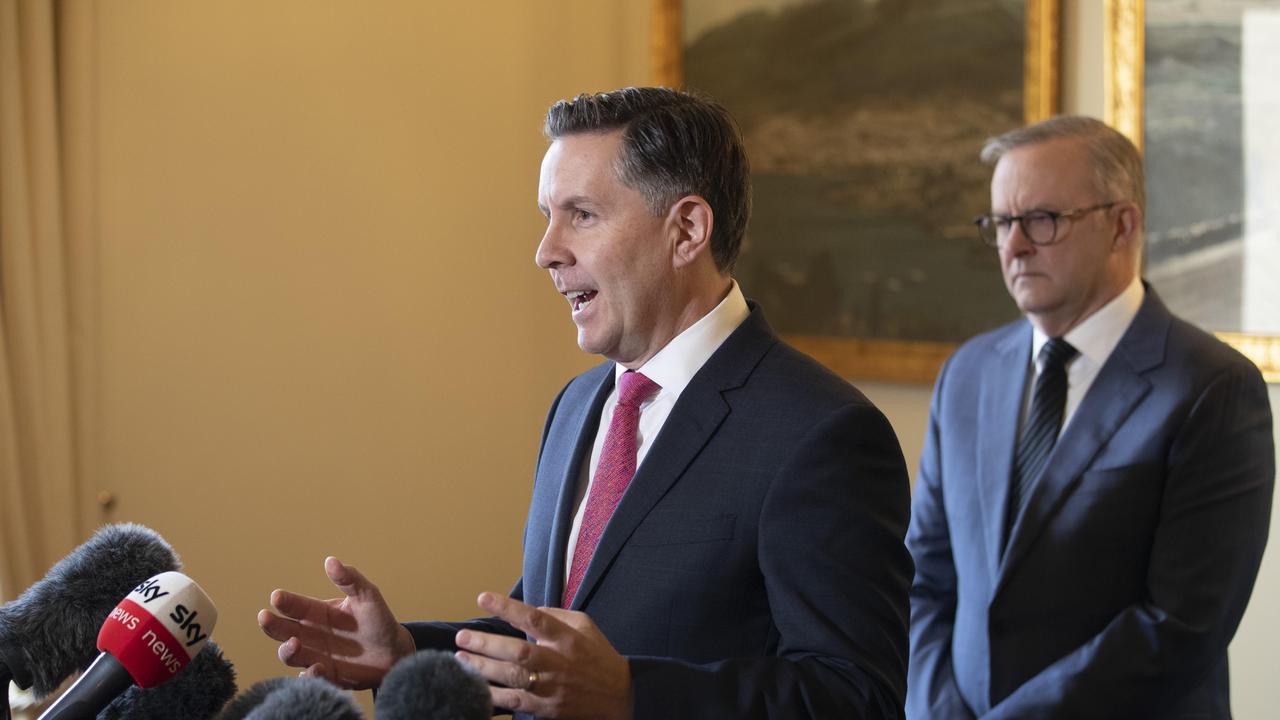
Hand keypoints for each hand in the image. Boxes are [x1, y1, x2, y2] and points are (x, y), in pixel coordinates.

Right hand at [257, 556, 415, 688]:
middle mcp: (311, 635)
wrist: (395, 653)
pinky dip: (309, 676)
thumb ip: (350, 579)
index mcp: (317, 613)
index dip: (284, 601)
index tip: (276, 596)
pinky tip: (315, 670)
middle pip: (283, 630)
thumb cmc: (379, 621)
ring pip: (291, 655)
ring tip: (295, 643)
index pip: (295, 606)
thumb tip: (331, 561)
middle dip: (272, 625)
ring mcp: (315, 656)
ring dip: (288, 650)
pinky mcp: (326, 676)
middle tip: (265, 617)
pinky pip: (311, 678)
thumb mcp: (367, 596)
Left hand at [455, 592, 632, 719]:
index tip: (483, 597)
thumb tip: (527, 611)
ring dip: (483, 668)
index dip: (508, 608)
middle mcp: (558, 661)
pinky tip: (475, 687)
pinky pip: (516, 702)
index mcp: (568, 637)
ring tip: (460, 658)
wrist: (618, 696)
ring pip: (513, 677)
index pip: (535, 618)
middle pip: (518, 651)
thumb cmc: (598, 655)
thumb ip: (556, 615)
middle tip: (462, 637)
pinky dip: (493, 696)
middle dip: (487, 643)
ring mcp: (552, 687)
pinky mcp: (547, 708)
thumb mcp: (585, 625)